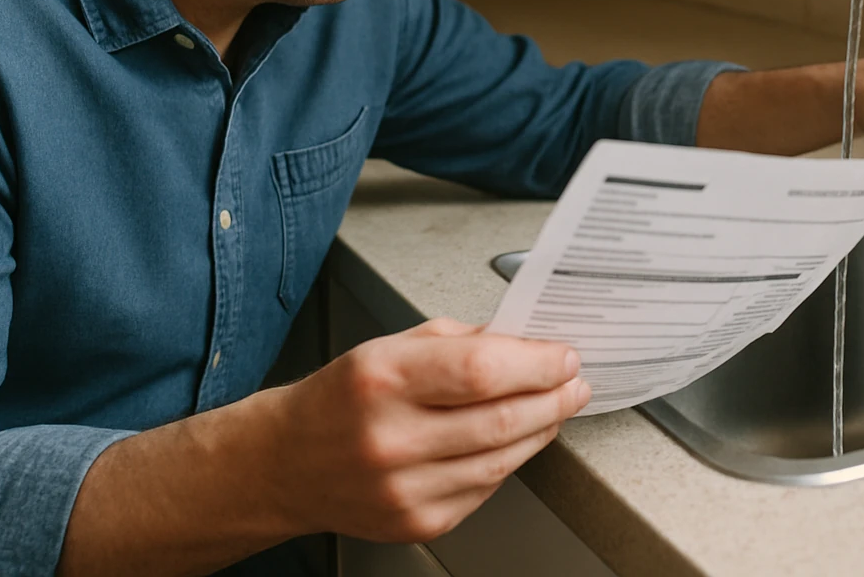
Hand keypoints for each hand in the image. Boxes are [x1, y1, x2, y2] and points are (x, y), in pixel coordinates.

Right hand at [269, 317, 588, 542]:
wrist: (289, 463)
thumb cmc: (342, 398)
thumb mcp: (390, 347)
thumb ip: (459, 342)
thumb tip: (525, 343)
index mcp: (382, 378)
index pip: (481, 370)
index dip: (536, 363)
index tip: (563, 355)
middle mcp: (390, 437)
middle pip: (501, 419)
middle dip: (554, 396)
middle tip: (574, 382)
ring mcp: (403, 488)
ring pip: (502, 460)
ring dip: (542, 429)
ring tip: (556, 407)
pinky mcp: (416, 521)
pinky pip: (485, 488)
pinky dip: (509, 460)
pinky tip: (514, 440)